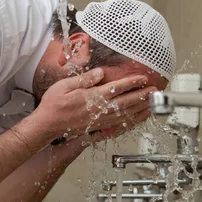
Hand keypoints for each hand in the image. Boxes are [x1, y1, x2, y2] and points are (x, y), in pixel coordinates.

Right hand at [34, 68, 155, 139]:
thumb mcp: (64, 85)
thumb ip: (84, 79)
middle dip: (141, 96)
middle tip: (155, 92)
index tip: (143, 78)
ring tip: (151, 105)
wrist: (47, 125)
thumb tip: (100, 73)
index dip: (131, 83)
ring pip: (124, 115)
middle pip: (125, 103)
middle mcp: (98, 110)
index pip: (116, 88)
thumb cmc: (53, 105)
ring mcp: (98, 120)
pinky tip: (137, 119)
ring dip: (139, 109)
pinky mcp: (97, 127)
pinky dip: (130, 122)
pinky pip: (118, 125)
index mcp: (91, 97)